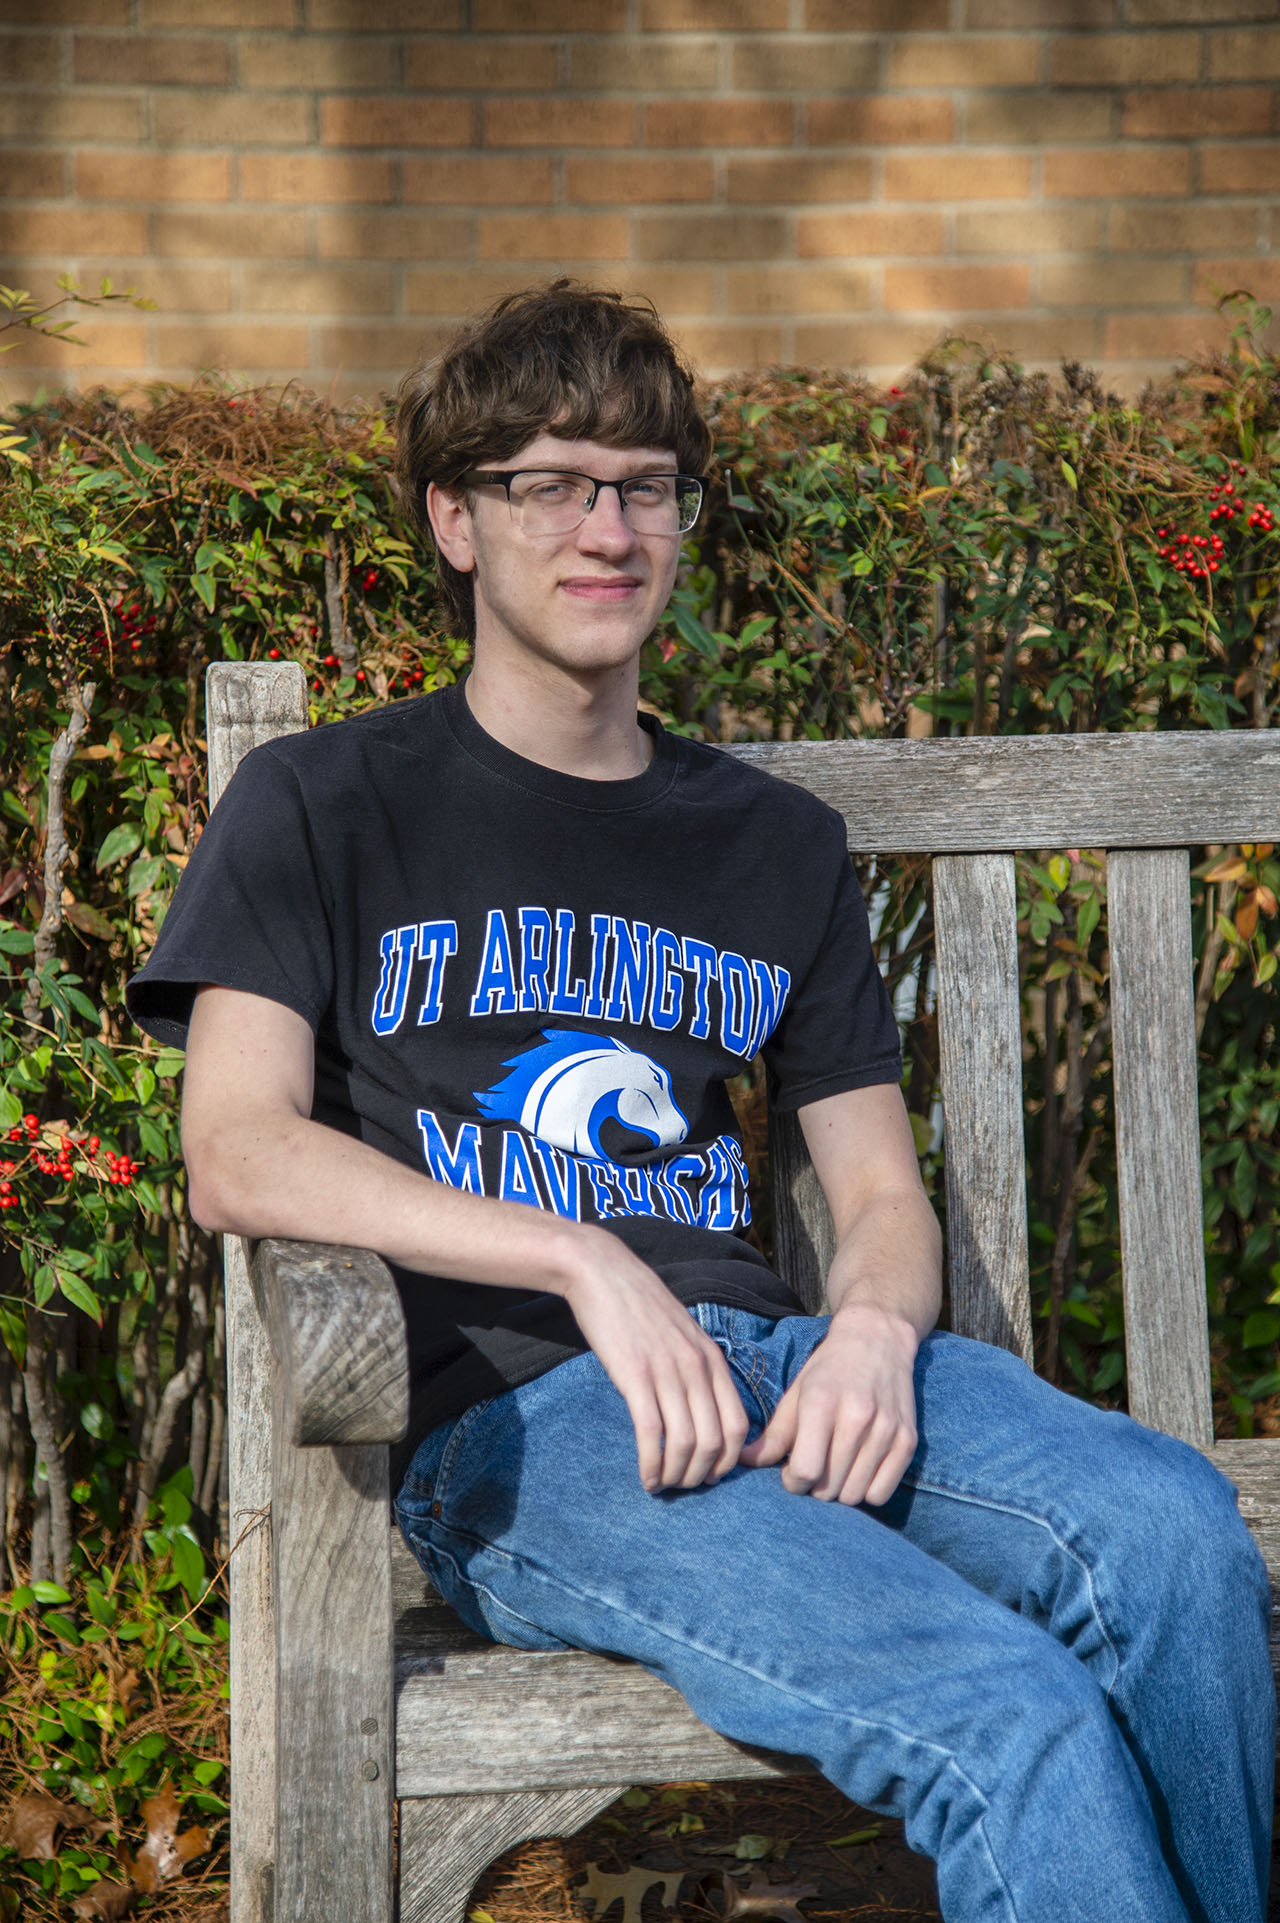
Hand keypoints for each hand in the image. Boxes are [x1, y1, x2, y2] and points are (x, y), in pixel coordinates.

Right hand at [561, 1229, 748, 1494]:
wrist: (603, 1272)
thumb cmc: (640, 1306)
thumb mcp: (684, 1334)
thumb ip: (698, 1368)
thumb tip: (703, 1411)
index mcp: (712, 1360)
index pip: (738, 1426)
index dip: (728, 1461)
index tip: (710, 1475)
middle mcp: (697, 1368)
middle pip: (715, 1442)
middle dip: (701, 1476)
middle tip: (683, 1487)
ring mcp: (667, 1372)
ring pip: (685, 1444)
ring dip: (676, 1476)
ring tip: (662, 1486)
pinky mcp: (635, 1376)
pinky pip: (652, 1434)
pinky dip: (651, 1464)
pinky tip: (646, 1478)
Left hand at [739, 1302, 918, 1505]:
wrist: (879, 1339)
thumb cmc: (829, 1368)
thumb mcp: (797, 1393)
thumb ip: (773, 1434)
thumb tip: (742, 1462)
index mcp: (821, 1401)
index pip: (804, 1469)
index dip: (792, 1482)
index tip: (790, 1474)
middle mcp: (857, 1415)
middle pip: (828, 1488)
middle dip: (814, 1488)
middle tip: (813, 1470)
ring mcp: (886, 1429)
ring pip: (854, 1495)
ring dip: (839, 1492)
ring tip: (834, 1470)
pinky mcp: (907, 1441)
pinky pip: (881, 1494)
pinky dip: (866, 1491)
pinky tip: (858, 1470)